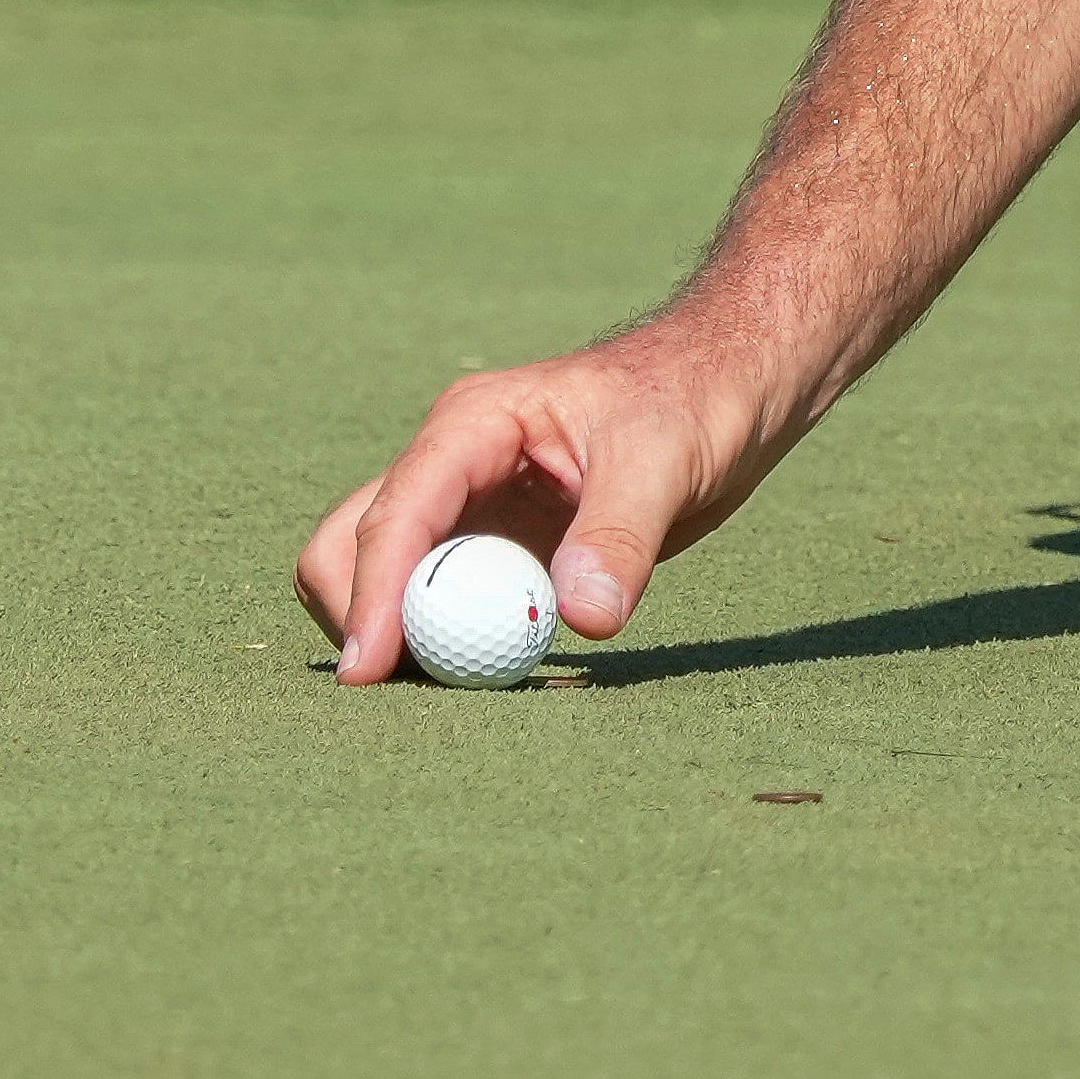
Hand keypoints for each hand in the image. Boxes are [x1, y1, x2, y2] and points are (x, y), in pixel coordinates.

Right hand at [291, 315, 799, 683]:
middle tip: (393, 690)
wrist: (727, 388)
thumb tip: (582, 619)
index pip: (399, 510)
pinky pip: (443, 603)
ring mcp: (468, 508)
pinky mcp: (494, 548)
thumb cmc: (694, 400)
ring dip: (396, 633)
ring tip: (449, 687)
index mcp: (475, 424)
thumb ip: (620, 536)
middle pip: (352, 542)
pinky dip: (442, 642)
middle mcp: (452, 464)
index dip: (374, 591)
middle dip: (355, 614)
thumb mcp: (665, 460)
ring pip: (384, 576)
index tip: (368, 668)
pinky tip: (485, 674)